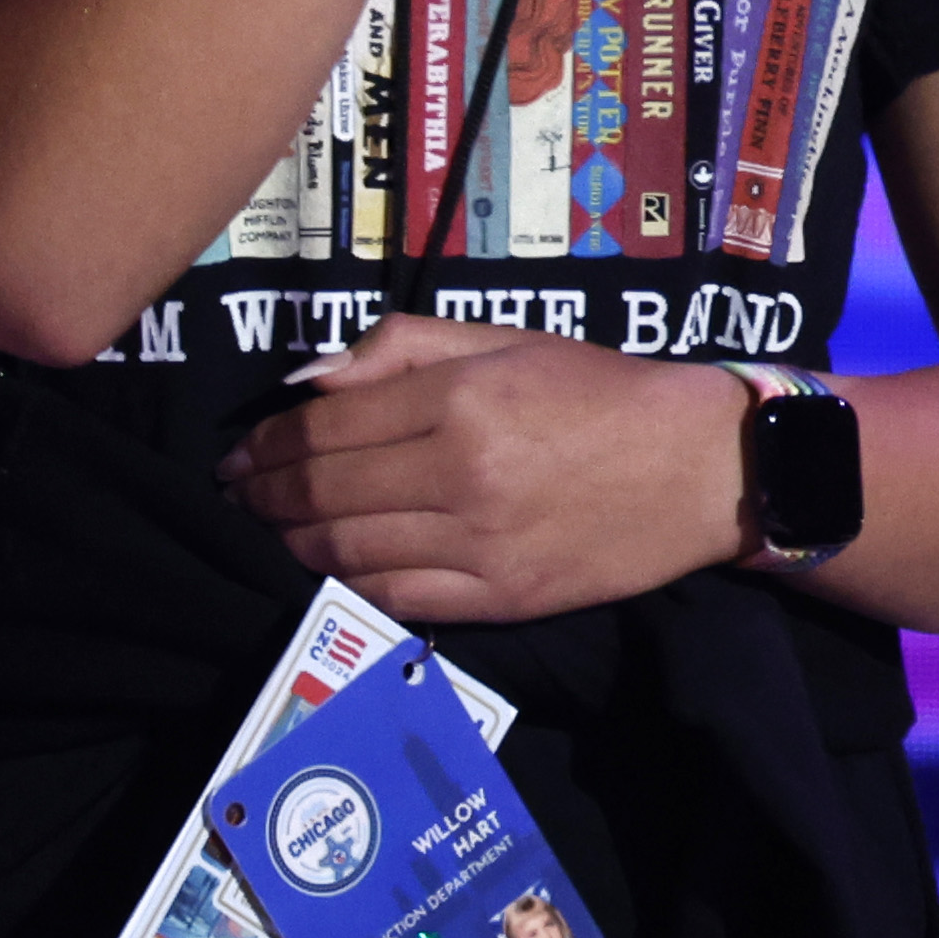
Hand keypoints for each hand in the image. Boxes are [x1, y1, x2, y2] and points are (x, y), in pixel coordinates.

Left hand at [216, 313, 749, 619]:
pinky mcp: (500, 596)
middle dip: (260, 496)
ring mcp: (479, 543)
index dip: (264, 444)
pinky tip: (326, 570)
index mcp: (464, 398)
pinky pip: (394, 597)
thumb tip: (305, 381)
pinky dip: (344, 585)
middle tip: (235, 494)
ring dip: (288, 544)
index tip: (238, 452)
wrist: (703, 467)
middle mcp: (462, 473)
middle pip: (322, 493)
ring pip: (344, 552)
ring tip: (270, 531)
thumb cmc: (603, 392)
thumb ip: (405, 346)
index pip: (325, 427)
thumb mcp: (509, 340)